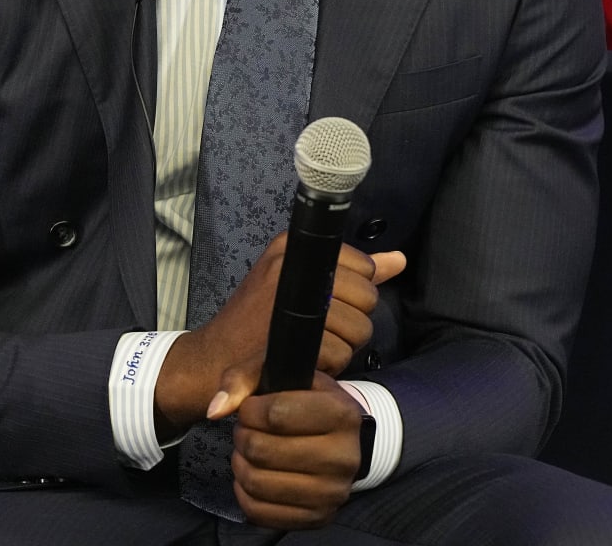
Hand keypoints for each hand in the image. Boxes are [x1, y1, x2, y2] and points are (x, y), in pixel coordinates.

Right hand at [155, 238, 404, 436]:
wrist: (213, 359)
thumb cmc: (256, 324)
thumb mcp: (299, 287)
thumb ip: (351, 272)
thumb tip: (398, 260)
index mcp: (295, 247)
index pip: (363, 267)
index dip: (353, 295)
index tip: (327, 308)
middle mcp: (291, 264)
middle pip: (366, 296)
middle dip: (352, 323)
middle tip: (319, 333)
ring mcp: (289, 297)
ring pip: (358, 328)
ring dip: (342, 348)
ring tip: (311, 349)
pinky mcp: (288, 335)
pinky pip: (337, 351)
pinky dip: (328, 365)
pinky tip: (306, 363)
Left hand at [229, 372, 361, 528]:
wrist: (341, 440)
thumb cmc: (306, 402)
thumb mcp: (281, 375)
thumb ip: (243, 379)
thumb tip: (215, 410)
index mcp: (342, 413)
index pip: (276, 414)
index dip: (250, 409)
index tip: (252, 407)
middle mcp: (344, 456)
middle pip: (261, 449)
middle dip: (243, 435)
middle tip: (248, 429)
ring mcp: (332, 492)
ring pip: (256, 481)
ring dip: (241, 462)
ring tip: (249, 450)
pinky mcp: (317, 517)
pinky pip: (258, 511)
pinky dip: (244, 491)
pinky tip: (253, 473)